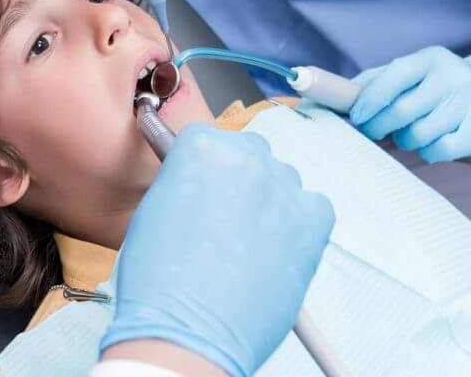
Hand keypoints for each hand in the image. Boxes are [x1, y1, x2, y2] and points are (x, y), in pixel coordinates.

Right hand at [101, 124, 334, 376]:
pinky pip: (315, 207)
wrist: (186, 332)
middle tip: (225, 218)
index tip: (204, 185)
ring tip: (249, 243)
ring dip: (270, 201)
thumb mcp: (154, 208)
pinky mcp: (312, 224)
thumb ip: (183, 179)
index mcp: (201, 146)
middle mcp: (245, 158)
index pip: (208, 137)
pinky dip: (301, 223)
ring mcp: (282, 189)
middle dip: (239, 179)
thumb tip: (202, 180)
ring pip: (283, 180)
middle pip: (250, 153)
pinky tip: (279, 247)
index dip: (203, 167)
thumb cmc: (160, 280)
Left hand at [350, 42, 470, 162]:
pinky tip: (428, 144)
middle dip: (379, 125)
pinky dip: (427, 151)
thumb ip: (378, 79)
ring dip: (405, 139)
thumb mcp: (414, 71)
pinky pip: (441, 150)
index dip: (371, 98)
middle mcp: (454, 77)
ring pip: (420, 133)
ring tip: (406, 134)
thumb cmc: (439, 83)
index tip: (356, 116)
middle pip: (403, 110)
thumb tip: (342, 93)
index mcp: (431, 58)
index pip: (395, 74)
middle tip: (371, 131)